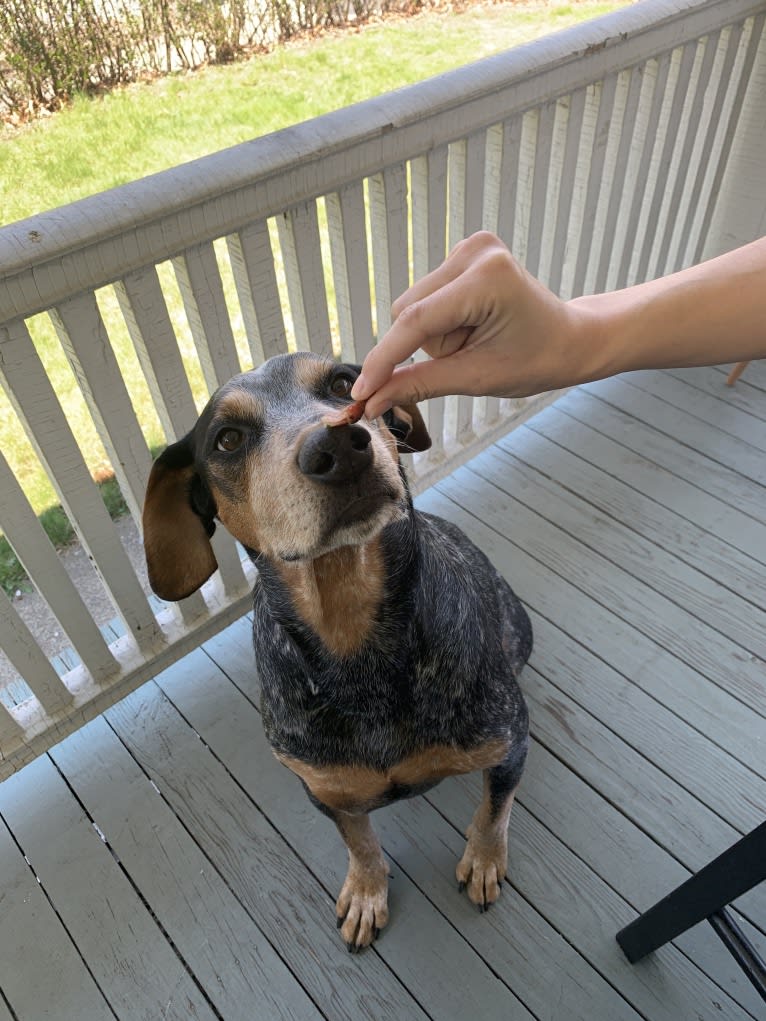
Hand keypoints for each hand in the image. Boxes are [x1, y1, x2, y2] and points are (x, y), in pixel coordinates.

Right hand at [352, 232, 583, 417]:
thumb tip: (371, 400)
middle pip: (408, 313)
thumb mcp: (476, 378)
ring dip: (435, 336)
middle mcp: (475, 251)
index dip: (383, 359)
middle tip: (468, 357)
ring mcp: (469, 247)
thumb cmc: (536, 360)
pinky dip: (441, 322)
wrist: (569, 339)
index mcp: (487, 279)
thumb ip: (418, 385)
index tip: (361, 392)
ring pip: (414, 308)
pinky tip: (473, 325)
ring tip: (476, 341)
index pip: (415, 322)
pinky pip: (426, 298)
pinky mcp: (464, 253)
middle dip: (426, 347)